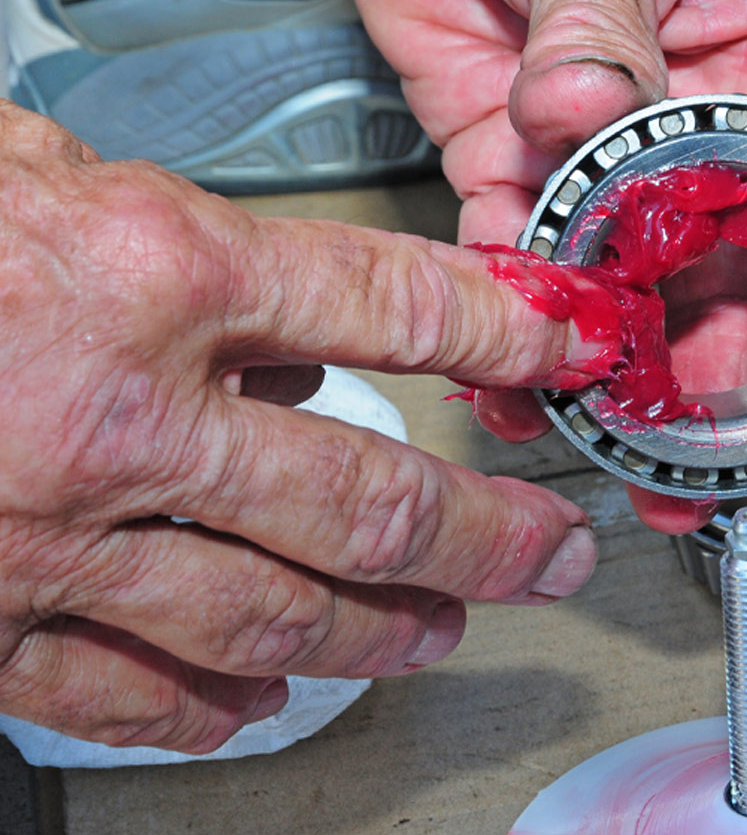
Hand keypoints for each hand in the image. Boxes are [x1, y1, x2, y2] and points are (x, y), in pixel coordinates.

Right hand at [0, 101, 599, 752]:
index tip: (557, 349)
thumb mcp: (52, 179)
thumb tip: (300, 344)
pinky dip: (215, 704)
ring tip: (439, 632)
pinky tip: (263, 702)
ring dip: (381, 631)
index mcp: (149, 273)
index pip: (395, 308)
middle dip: (488, 535)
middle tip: (547, 555)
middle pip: (374, 500)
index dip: (503, 331)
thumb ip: (192, 258)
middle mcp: (120, 418)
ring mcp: (53, 538)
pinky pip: (132, 691)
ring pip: (276, 616)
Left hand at [338, 0, 746, 531]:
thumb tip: (587, 110)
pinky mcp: (517, 171)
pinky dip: (520, 323)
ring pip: (630, 291)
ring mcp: (602, 163)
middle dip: (724, 377)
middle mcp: (691, 127)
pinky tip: (514, 376)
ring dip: (618, 373)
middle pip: (736, 276)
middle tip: (710, 460)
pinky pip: (527, 265)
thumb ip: (600, 29)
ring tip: (611, 441)